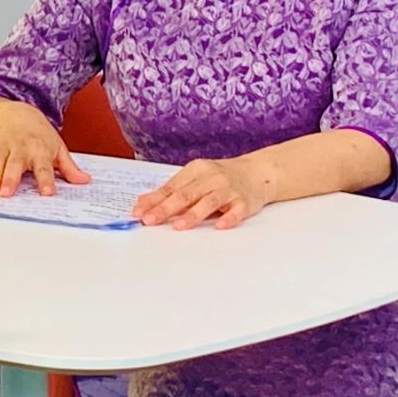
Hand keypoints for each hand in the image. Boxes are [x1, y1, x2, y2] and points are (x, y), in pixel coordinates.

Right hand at [0, 101, 89, 195]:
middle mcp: (22, 148)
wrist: (18, 115)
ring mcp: (6, 147)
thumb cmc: (40, 135)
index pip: (44, 167)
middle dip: (11, 179)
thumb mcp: (58, 147)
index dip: (46, 180)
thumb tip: (84, 180)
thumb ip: (69, 167)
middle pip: (16, 164)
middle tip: (8, 193)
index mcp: (40, 149)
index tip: (47, 192)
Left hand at [132, 156, 267, 230]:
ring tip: (178, 225)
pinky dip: (228, 218)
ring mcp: (229, 189)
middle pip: (186, 194)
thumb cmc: (221, 178)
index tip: (138, 211)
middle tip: (150, 219)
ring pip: (209, 202)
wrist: (259, 172)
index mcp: (196, 170)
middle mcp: (211, 178)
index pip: (171, 187)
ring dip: (193, 214)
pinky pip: (237, 210)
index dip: (154, 200)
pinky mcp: (245, 201)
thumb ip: (173, 190)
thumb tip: (143, 203)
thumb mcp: (196, 178)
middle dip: (166, 208)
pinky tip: (219, 226)